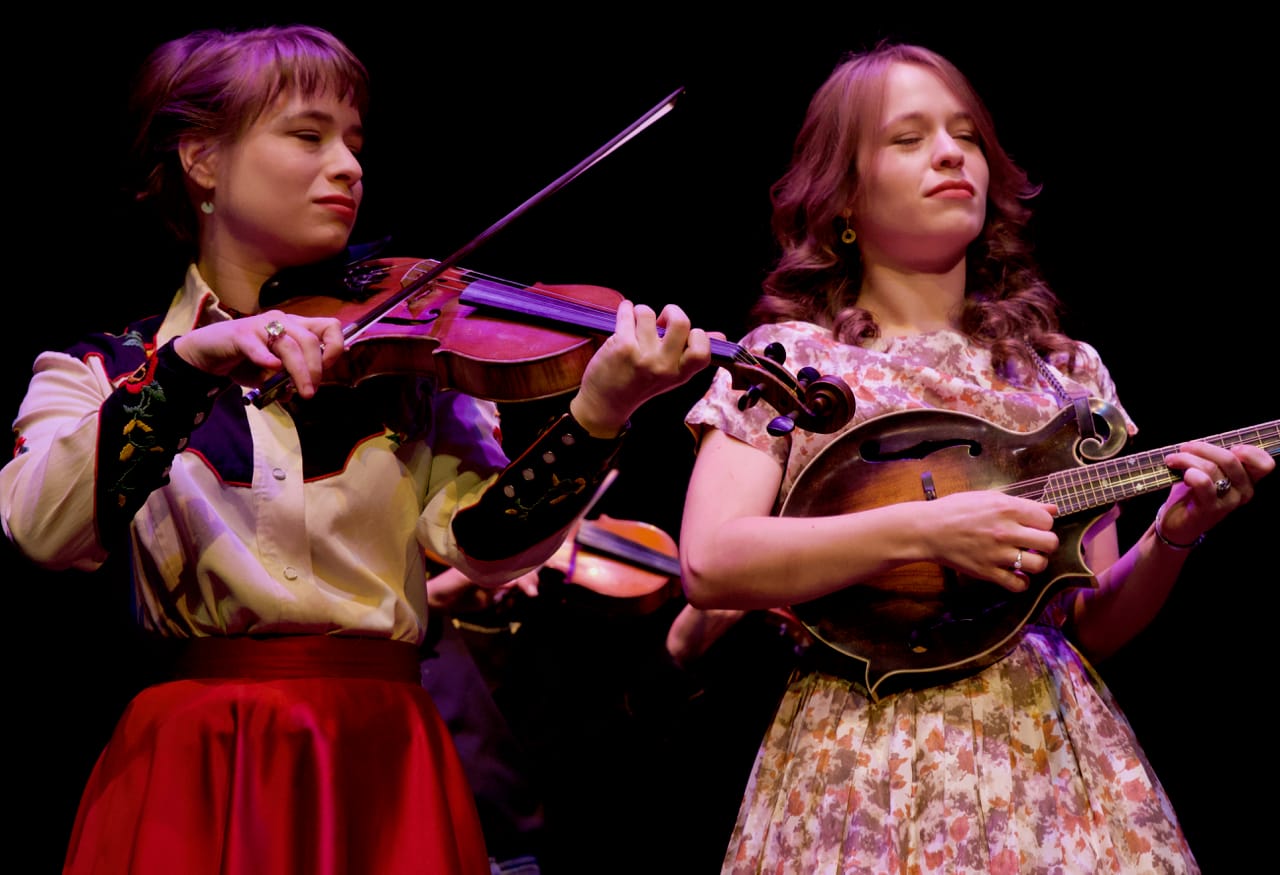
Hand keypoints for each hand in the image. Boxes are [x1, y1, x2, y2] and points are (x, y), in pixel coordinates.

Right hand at [173, 311, 345, 397]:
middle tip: (310, 391)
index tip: (327, 371)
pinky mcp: (240, 335)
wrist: (208, 353)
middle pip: (310, 341)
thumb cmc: (245, 360)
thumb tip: (298, 393)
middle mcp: (282, 322)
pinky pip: (258, 347)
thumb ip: (287, 381)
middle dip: (315, 369)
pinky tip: (272, 368)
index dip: (335, 349)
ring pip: (289, 346)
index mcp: (296, 327)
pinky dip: (267, 359)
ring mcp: (261, 326)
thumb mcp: (272, 374)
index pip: (329, 327)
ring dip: (299, 372)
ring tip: (300, 392)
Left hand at [569, 300, 711, 435]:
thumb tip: (720, 335)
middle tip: (662, 319)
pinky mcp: (622, 347)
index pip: (703, 349)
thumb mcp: (671, 375)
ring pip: (649, 313)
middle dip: (672, 311)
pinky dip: (626, 308)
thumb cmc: (640, 384)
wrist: (606, 404)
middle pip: (681, 322)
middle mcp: (664, 366)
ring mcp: (643, 356)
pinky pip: (629, 313)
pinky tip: (625, 314)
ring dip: (642, 311)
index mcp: (680, 373)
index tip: (683, 335)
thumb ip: (693, 354)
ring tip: (637, 322)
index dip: (696, 334)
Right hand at [921, 491, 1059, 591]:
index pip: (1047, 520)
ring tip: (1025, 559)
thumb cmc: (955, 510)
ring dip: (1036, 563)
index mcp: (1007, 509)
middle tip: (1034, 544)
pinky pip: (1018, 584)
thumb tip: (1052, 508)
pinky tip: (1014, 574)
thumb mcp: (988, 497)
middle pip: (1049, 543)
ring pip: (1038, 565)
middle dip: (1046, 544)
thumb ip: (1022, 503)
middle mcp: (1006, 531)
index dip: (1043, 524)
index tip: (1034, 526)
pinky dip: (1021, 582)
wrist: (927, 529)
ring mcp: (997, 554)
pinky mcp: (987, 572)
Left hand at [1155, 440, 1274, 544]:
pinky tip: (1181, 473)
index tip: (1230, 446)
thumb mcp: (1209, 472)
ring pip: (1211, 468)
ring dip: (1187, 459)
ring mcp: (1229, 502)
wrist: (1178, 523)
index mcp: (1247, 480)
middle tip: (1184, 448)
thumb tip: (1202, 441)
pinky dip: (1189, 472)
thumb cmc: (1193, 493)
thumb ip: (1214, 458)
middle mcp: (1243, 492)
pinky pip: (1203, 483)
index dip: (1250, 451)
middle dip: (1202, 448)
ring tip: (1173, 459)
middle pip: (1230, 459)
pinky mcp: (1210, 509)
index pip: (1265, 464)